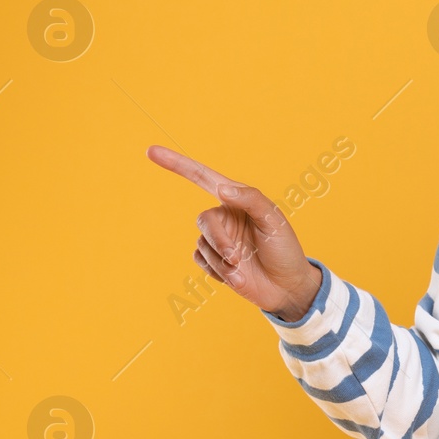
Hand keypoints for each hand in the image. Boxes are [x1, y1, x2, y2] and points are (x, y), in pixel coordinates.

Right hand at [146, 145, 321, 320]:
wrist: (287, 287)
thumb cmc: (285, 249)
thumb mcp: (274, 220)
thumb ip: (251, 199)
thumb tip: (222, 188)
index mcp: (237, 199)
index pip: (202, 177)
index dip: (177, 164)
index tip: (151, 152)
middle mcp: (224, 216)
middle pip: (204, 220)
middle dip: (219, 240)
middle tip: (236, 257)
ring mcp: (218, 240)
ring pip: (203, 245)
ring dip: (222, 261)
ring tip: (243, 270)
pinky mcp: (213, 261)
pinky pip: (200, 261)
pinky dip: (217, 271)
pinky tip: (236, 276)